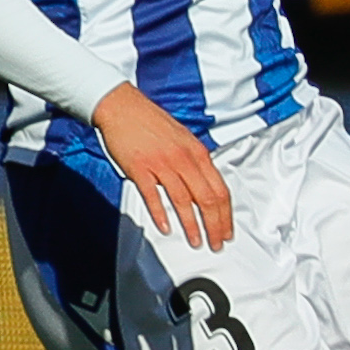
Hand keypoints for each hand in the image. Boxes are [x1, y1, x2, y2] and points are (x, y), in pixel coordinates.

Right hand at [92, 82, 229, 249]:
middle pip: (207, 198)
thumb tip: (205, 186)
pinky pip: (153, 195)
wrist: (122, 106)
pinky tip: (166, 228)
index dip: (225, 215)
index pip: (220, 189)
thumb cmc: (151, 122)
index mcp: (197, 153)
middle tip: (216, 243)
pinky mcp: (140, 168)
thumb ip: (195, 162)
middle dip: (214, 226)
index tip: (226, 231)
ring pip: (184, 200)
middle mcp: (183, 159)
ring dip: (192, 226)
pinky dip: (161, 214)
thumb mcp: (183, 139)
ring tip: (196, 242)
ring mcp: (161, 163)